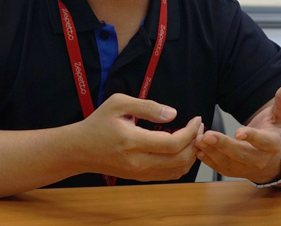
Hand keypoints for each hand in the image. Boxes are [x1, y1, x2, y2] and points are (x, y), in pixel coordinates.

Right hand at [75, 93, 201, 181]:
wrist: (80, 149)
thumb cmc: (99, 122)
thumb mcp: (119, 103)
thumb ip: (147, 106)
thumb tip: (172, 113)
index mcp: (133, 141)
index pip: (172, 144)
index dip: (190, 132)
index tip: (196, 119)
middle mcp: (138, 162)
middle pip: (179, 160)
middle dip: (195, 143)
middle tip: (199, 127)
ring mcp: (139, 173)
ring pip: (177, 171)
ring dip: (191, 154)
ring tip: (194, 137)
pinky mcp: (140, 177)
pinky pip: (168, 175)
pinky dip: (181, 164)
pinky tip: (183, 149)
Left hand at [194, 85, 280, 183]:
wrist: (270, 159)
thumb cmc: (271, 132)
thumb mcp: (279, 117)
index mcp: (271, 144)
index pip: (262, 141)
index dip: (251, 137)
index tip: (238, 132)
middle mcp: (259, 160)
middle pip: (240, 154)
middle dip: (223, 145)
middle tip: (207, 135)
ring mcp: (245, 168)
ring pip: (227, 162)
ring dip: (211, 151)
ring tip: (199, 139)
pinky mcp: (233, 171)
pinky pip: (219, 168)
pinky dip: (208, 160)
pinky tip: (198, 149)